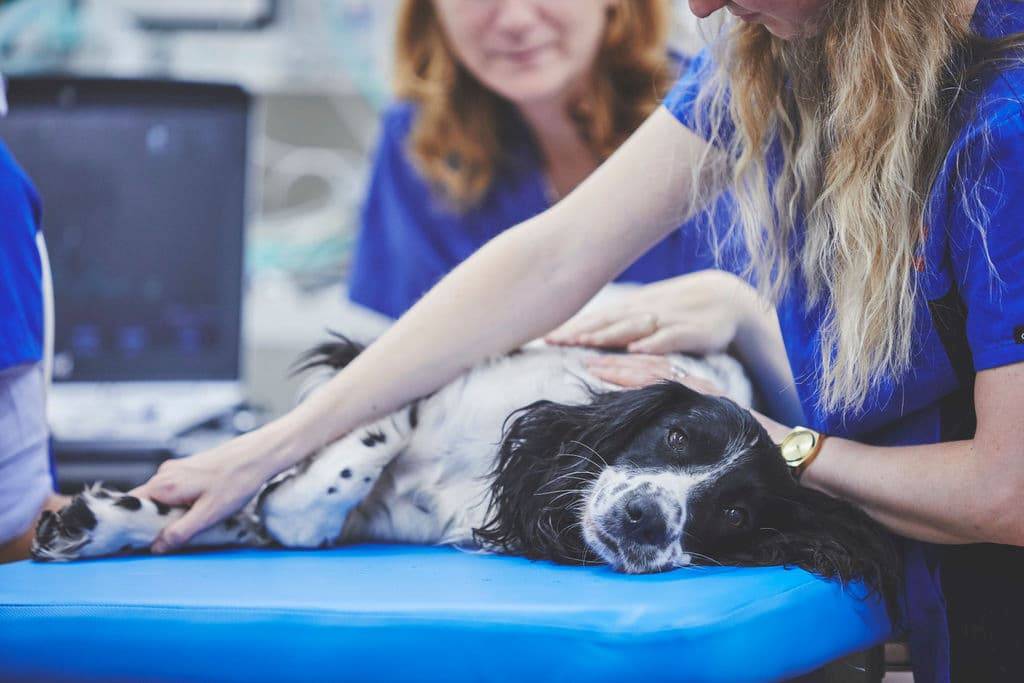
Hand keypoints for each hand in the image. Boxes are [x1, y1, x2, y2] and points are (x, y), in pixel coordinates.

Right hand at [131, 424, 290, 552]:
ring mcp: (176, 470)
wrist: (258, 455)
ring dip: (167, 514)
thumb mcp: (208, 515)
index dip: (129, 526)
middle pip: (143, 503)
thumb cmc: (236, 482)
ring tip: (187, 525)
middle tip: (167, 540)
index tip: (134, 543)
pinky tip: (196, 510)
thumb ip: (179, 532)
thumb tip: (155, 548)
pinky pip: (172, 491)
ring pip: (159, 498)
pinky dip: (178, 504)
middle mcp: (164, 474)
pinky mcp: (188, 470)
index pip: (129, 507)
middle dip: (151, 523)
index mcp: (163, 485)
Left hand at [546, 270, 758, 354]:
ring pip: (633, 327)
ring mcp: (668, 319)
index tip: (544, 336)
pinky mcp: (692, 331)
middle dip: (580, 331)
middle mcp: (646, 311)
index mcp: (633, 308)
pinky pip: (670, 337)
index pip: (596, 318)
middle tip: (553, 341)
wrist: (730, 300)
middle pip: (608, 321)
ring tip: (584, 342)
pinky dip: (654, 342)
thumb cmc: (682, 309)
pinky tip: (637, 348)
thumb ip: (621, 323)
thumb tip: (586, 333)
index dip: (571, 326)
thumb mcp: (649, 313)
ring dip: (609, 335)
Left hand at [586, 354, 790, 440]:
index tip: (595, 368)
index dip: (624, 372)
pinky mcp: (712, 400)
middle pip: (650, 370)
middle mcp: (698, 390)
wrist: (789, 456)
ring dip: (625, 368)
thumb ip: (689, 442)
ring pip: (659, 372)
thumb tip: (662, 455)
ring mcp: (705, 393)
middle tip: (585, 360)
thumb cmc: (753, 457)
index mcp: (696, 399)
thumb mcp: (710, 448)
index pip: (654, 378)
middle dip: (616, 365)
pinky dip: (653, 378)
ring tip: (597, 364)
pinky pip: (678, 385)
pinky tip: (630, 374)